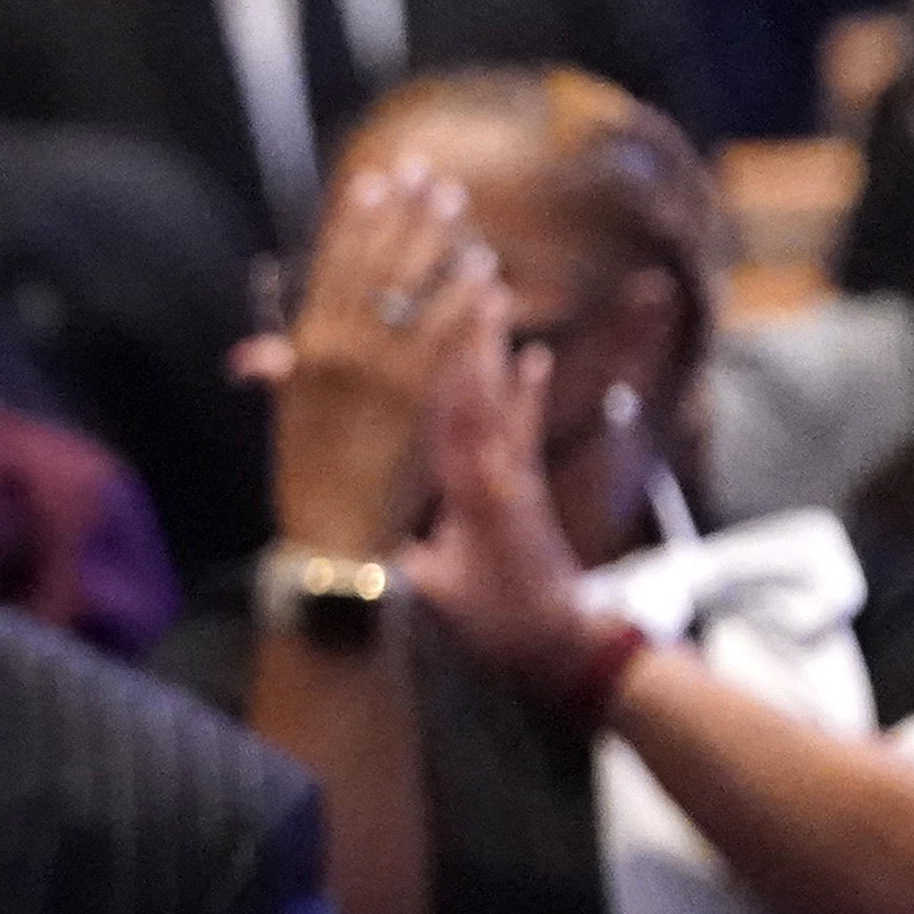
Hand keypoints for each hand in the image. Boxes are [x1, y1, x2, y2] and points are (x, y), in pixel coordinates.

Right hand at [245, 162, 494, 557]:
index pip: (330, 269)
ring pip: (408, 291)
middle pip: (373, 266)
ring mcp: (374, 374)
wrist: (331, 536)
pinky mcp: (413, 399)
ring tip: (458, 208)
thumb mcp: (290, 416)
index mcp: (305, 351)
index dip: (354, 223)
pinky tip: (482, 272)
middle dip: (401, 218)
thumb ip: (283, 371)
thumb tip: (259, 344)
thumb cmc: (310, 478)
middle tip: (429, 177)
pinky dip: (461, 300)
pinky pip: (442, 336)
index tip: (374, 183)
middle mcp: (335, 352)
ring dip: (433, 244)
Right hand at [396, 286, 623, 695]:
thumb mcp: (435, 594)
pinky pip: (526, 426)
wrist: (566, 645)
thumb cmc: (498, 624)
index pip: (437, 413)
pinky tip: (535, 356)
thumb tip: (347, 526)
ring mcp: (515, 472)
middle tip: (460, 268)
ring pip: (500, 393)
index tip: (409, 310)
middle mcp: (494, 467)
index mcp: (465, 489)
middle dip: (461, 326)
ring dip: (493, 342)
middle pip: (472, 384)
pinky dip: (528, 390)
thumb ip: (398, 554)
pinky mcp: (529, 485)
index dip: (424, 362)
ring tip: (493, 286)